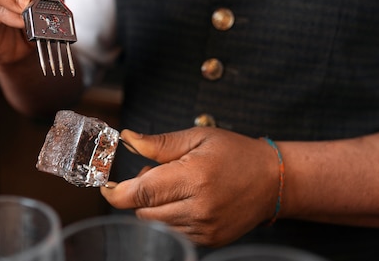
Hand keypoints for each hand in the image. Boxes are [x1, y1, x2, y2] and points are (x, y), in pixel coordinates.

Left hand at [100, 127, 278, 246]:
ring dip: (155, 206)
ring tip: (177, 185)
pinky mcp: (208, 241)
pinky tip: (187, 200)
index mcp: (194, 177)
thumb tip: (127, 139)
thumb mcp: (199, 138)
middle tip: (157, 172)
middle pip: (143, 210)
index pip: (141, 193)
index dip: (117, 192)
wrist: (273, 180)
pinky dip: (170, 217)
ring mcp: (204, 228)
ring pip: (155, 223)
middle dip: (140, 193)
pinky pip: (172, 232)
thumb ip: (160, 143)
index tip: (106, 185)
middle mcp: (198, 207)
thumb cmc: (236, 153)